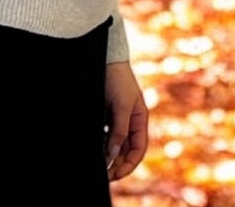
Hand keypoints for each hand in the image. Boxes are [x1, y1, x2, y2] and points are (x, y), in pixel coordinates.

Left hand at [104, 60, 147, 180]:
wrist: (105, 59)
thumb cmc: (117, 79)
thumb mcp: (121, 106)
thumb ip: (119, 131)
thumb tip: (113, 155)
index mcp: (139, 119)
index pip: (138, 149)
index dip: (129, 164)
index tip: (116, 174)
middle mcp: (130, 121)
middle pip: (126, 150)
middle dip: (118, 164)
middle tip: (105, 175)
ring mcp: (117, 118)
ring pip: (115, 145)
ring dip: (109, 156)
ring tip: (99, 166)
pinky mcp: (105, 114)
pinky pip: (105, 135)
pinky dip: (102, 145)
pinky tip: (94, 150)